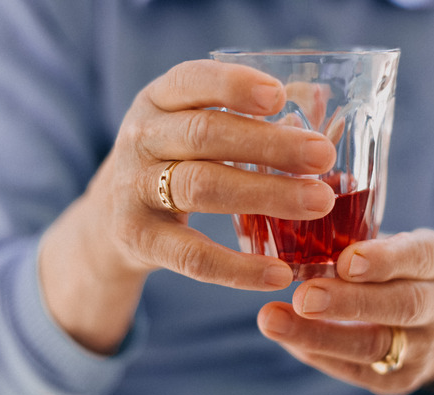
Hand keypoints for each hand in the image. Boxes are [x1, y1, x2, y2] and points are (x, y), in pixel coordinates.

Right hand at [39, 60, 336, 352]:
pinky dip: (238, 268)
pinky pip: (192, 256)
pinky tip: (280, 273)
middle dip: (270, 145)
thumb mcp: (195, 128)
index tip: (279, 97)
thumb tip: (316, 100)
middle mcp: (140, 137)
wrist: (109, 219)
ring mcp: (133, 188)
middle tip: (323, 155)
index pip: (192, 81)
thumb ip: (248, 115)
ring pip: (202, 188)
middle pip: (206, 135)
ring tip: (319, 202)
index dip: (233, 86)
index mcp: (158, 100)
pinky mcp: (138, 238)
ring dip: (266, 194)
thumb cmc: (174, 162)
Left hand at [257, 229, 433, 394]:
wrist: (429, 324)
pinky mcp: (397, 380)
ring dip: (317, 334)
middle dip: (348, 302)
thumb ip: (358, 235)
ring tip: (272, 320)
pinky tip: (284, 335)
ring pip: (371, 345)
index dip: (383, 261)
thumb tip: (297, 210)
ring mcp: (423, 349)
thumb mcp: (392, 242)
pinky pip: (353, 369)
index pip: (418, 258)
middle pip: (400, 306)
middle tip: (303, 295)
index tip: (345, 261)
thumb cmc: (393, 267)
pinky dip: (314, 350)